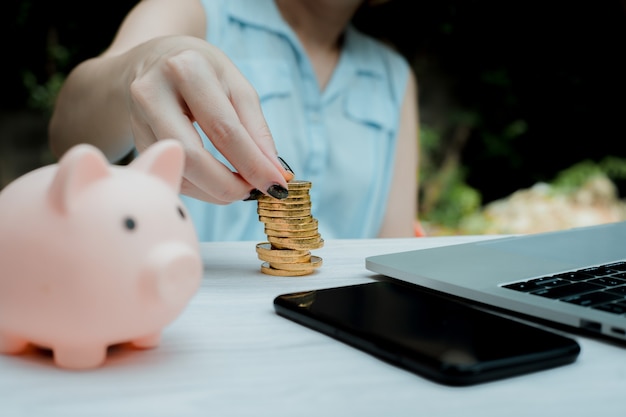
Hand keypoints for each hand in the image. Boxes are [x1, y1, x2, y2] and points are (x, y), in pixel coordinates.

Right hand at [119, 35, 288, 202]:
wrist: (152, 61)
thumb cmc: (203, 72)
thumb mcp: (237, 87)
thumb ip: (257, 130)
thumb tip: (274, 173)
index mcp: (187, 70)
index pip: (224, 130)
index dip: (253, 164)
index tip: (277, 186)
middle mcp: (153, 93)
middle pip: (194, 158)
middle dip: (230, 186)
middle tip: (255, 192)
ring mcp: (138, 121)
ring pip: (182, 173)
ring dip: (217, 191)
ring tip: (241, 185)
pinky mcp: (138, 144)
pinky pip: (175, 178)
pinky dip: (202, 188)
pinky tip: (216, 179)